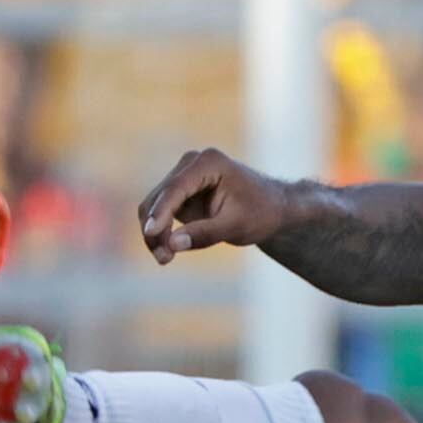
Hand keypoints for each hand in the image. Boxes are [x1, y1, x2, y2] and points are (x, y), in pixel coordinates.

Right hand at [137, 147, 293, 264]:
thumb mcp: (236, 226)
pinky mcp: (179, 191)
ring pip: (152, 205)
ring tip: (165, 259)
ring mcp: (183, 176)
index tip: (151, 234)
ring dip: (153, 233)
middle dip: (155, 229)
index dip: (160, 212)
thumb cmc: (260, 213)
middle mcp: (191, 163)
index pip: (176, 188)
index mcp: (208, 162)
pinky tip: (169, 251)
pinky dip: (159, 232)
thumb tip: (171, 244)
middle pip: (159, 197)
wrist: (271, 207)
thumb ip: (204, 234)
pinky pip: (158, 212)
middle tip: (164, 259)